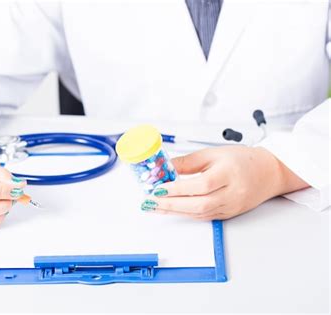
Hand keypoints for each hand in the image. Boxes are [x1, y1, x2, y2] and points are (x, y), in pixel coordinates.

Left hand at [141, 146, 308, 219]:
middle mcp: (233, 193)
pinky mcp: (228, 214)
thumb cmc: (242, 160)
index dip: (178, 188)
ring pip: (199, 213)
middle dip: (171, 204)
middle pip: (199, 204)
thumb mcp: (214, 153)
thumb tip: (165, 167)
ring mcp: (231, 206)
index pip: (201, 184)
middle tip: (150, 202)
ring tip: (155, 206)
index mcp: (230, 173)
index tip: (158, 188)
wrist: (269, 173)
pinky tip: (171, 209)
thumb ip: (189, 162)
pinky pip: (204, 216)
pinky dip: (185, 213)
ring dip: (174, 211)